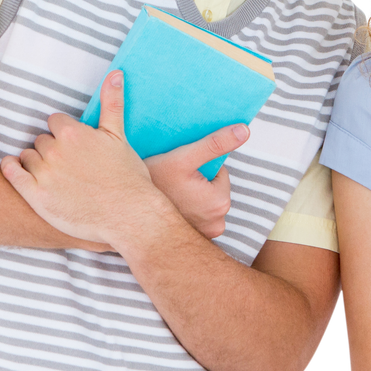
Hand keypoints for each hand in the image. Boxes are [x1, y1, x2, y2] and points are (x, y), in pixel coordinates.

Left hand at [0, 70, 159, 244]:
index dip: (64, 135)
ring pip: (27, 157)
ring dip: (36, 164)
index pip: (54, 123)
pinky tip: (16, 170)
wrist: (130, 216)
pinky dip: (11, 169)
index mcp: (73, 133)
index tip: (74, 148)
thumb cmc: (128, 177)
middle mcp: (55, 151)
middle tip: (68, 166)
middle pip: (40, 141)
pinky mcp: (36, 196)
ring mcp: (44, 174)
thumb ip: (113, 103)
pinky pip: (12, 174)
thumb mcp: (120, 136)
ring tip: (56, 177)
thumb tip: (116, 73)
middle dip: (51, 151)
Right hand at [144, 124, 249, 238]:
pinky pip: (196, 217)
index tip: (182, 173)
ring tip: (171, 196)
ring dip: (191, 197)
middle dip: (197, 183)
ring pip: (204, 202)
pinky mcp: (194, 240)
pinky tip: (171, 208)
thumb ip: (215, 143)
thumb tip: (244, 130)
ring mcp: (206, 235)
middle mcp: (217, 224)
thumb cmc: (153, 183)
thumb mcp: (184, 157)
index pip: (219, 173)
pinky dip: (187, 211)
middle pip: (213, 189)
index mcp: (220, 202)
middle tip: (174, 184)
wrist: (126, 211)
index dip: (200, 167)